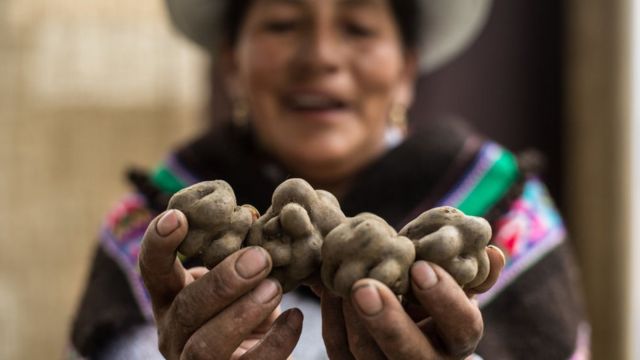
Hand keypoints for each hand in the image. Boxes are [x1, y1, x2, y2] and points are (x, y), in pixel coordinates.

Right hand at [139, 209, 302, 359]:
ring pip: (206, 346)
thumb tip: (252, 219)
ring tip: (274, 288)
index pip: (152, 270)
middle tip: (261, 258)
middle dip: (223, 282)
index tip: (179, 216)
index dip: (159, 243)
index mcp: (171, 298)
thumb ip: (238, 253)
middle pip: (186, 309)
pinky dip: (276, 341)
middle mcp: (174, 332)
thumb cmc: (246, 305)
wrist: (261, 357)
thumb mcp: (236, 278)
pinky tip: (295, 316)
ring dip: (243, 313)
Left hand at [320, 246, 504, 358]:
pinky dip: (332, 319)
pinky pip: (338, 350)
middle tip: (365, 287)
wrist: (405, 331)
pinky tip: (330, 290)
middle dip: (387, 322)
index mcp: (458, 341)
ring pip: (366, 355)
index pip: (463, 327)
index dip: (445, 299)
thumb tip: (494, 254)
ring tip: (344, 280)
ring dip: (352, 316)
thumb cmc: (432, 301)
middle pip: (410, 355)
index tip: (421, 267)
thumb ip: (473, 274)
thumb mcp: (454, 289)